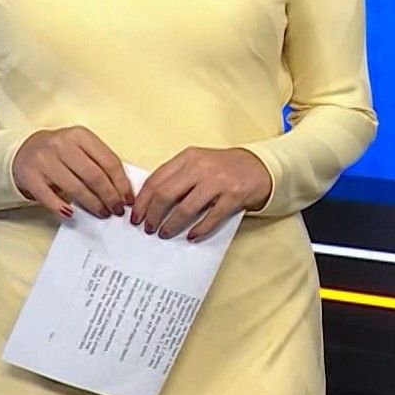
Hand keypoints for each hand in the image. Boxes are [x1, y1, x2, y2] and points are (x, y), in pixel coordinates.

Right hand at [12, 126, 130, 220]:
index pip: (108, 161)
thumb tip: (122, 190)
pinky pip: (49, 196)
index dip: (121, 183)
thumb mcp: (80, 148)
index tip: (127, 198)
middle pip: (94, 176)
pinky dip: (61, 207)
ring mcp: (44, 160)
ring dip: (92, 204)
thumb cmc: (59, 152)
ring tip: (102, 213)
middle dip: (110, 196)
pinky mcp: (30, 176)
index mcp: (80, 135)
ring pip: (75, 187)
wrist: (23, 150)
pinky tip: (72, 214)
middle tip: (117, 209)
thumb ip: (99, 162)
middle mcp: (61, 145)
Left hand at [130, 147, 272, 241]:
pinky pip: (211, 218)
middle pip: (166, 194)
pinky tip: (191, 236)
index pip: (156, 180)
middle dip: (153, 214)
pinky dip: (199, 229)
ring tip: (164, 234)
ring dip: (171, 225)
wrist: (259, 167)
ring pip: (186, 208)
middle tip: (148, 228)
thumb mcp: (197, 163)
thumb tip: (149, 201)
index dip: (142, 201)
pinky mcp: (233, 196)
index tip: (136, 216)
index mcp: (188, 157)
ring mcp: (218, 182)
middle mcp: (201, 167)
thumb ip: (176, 176)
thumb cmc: (222, 168)